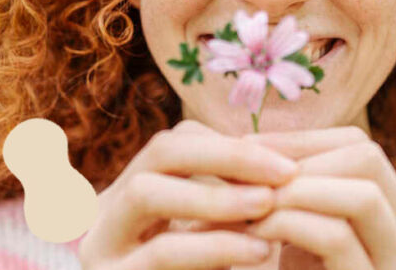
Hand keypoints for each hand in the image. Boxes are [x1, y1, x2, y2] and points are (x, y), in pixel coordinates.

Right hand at [77, 120, 298, 269]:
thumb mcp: (224, 241)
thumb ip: (240, 204)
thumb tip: (294, 159)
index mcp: (136, 198)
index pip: (179, 141)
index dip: (235, 144)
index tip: (290, 161)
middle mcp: (108, 217)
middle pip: (160, 152)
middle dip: (229, 157)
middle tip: (287, 173)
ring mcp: (101, 251)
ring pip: (146, 192)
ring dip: (217, 196)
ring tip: (272, 206)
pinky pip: (160, 252)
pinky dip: (216, 244)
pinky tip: (263, 250)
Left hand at [241, 126, 395, 269]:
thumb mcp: (296, 240)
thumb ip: (290, 195)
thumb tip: (245, 140)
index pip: (360, 147)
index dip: (301, 141)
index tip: (243, 147)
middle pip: (369, 158)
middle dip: (299, 158)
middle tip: (242, 170)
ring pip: (363, 194)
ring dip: (295, 189)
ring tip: (248, 200)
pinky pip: (339, 238)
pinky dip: (290, 223)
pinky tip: (254, 230)